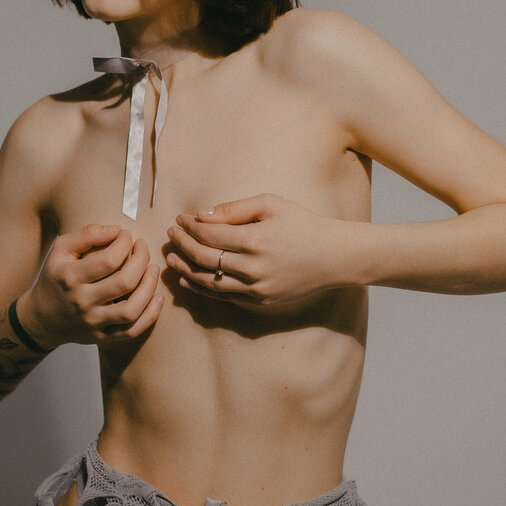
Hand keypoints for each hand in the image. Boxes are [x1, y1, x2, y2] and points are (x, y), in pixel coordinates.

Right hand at [20, 224, 163, 346]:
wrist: (42, 318)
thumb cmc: (57, 277)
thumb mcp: (61, 250)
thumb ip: (86, 234)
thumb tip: (117, 230)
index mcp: (70, 277)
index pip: (108, 260)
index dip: (124, 243)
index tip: (127, 235)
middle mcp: (82, 302)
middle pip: (124, 283)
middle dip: (141, 260)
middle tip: (143, 247)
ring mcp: (93, 322)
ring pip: (131, 310)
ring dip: (149, 287)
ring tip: (154, 269)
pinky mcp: (102, 337)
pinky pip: (132, 331)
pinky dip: (150, 315)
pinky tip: (158, 297)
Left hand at [166, 193, 346, 307]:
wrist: (334, 257)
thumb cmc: (303, 224)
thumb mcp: (271, 204)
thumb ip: (234, 209)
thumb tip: (202, 215)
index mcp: (255, 240)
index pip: (209, 234)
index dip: (189, 226)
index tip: (180, 219)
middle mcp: (253, 267)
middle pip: (204, 258)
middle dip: (183, 244)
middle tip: (172, 234)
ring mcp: (256, 288)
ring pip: (208, 282)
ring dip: (185, 268)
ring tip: (171, 258)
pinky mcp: (259, 301)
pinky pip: (222, 297)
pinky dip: (201, 288)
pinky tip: (188, 278)